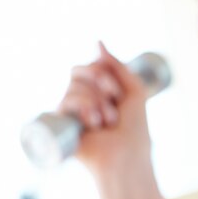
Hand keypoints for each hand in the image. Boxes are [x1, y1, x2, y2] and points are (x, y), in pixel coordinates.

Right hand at [58, 42, 151, 174]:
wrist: (128, 156)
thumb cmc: (135, 130)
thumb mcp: (134, 91)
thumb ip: (118, 66)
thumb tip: (97, 42)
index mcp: (99, 90)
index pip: (91, 65)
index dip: (104, 72)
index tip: (119, 92)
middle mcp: (83, 98)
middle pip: (78, 71)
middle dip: (101, 83)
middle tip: (114, 105)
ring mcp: (70, 111)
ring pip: (74, 86)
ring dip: (98, 103)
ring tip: (107, 123)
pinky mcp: (61, 123)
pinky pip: (65, 100)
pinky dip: (84, 108)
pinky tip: (94, 124)